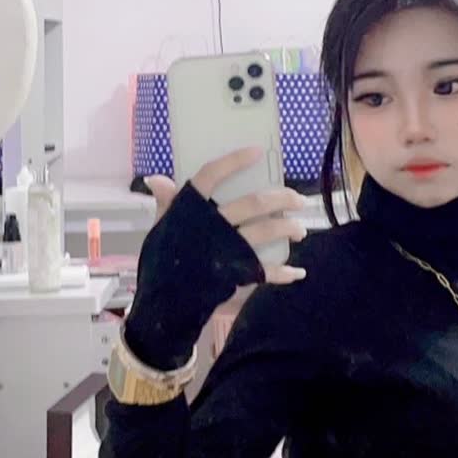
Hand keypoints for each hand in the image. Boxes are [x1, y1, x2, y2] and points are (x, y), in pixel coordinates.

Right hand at [144, 147, 309, 288]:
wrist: (163, 305)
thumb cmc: (160, 264)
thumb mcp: (159, 230)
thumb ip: (165, 204)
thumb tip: (156, 178)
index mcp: (190, 210)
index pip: (210, 175)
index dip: (233, 161)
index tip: (257, 151)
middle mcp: (212, 226)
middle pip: (253, 203)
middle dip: (282, 198)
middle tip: (299, 200)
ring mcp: (227, 250)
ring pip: (266, 231)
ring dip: (289, 228)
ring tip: (300, 230)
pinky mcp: (236, 274)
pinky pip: (267, 271)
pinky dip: (285, 273)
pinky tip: (297, 273)